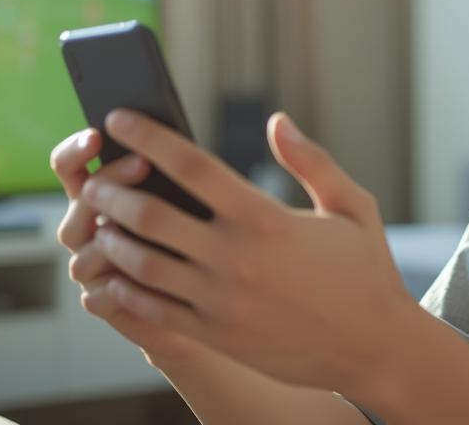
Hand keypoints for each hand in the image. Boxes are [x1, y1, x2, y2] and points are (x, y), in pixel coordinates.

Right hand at [50, 129, 212, 370]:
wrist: (201, 294)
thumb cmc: (195, 233)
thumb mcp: (184, 194)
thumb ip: (169, 170)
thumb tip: (175, 137)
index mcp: (99, 193)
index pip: (69, 166)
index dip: (75, 150)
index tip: (97, 134)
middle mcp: (86, 228)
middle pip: (80, 201)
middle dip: (109, 180)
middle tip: (142, 163)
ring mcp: (90, 266)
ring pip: (84, 251)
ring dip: (116, 238)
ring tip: (153, 228)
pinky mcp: (102, 302)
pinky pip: (98, 296)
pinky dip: (120, 288)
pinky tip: (147, 279)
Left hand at [75, 109, 418, 396]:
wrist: (374, 348)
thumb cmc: (365, 272)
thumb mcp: (352, 206)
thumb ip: (311, 160)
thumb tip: (276, 120)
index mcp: (266, 219)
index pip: (192, 166)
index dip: (149, 137)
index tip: (120, 119)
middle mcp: (236, 258)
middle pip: (151, 216)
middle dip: (112, 194)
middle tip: (94, 182)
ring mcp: (221, 301)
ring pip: (143, 264)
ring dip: (112, 240)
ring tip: (100, 225)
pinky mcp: (215, 335)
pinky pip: (153, 309)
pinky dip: (124, 289)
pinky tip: (113, 274)